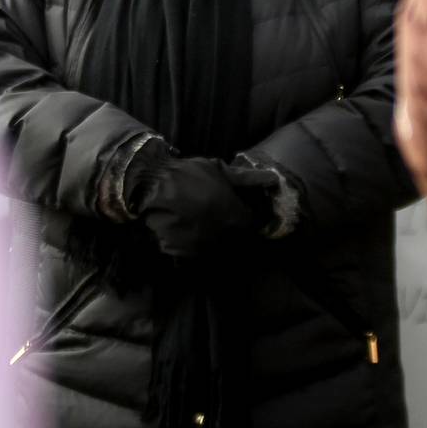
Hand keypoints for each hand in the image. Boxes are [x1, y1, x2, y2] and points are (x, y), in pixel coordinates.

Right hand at [126, 148, 278, 257]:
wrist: (152, 184)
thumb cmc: (189, 174)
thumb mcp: (220, 171)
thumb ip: (248, 179)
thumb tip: (273, 180)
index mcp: (236, 218)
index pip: (252, 226)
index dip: (249, 219)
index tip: (243, 213)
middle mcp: (223, 238)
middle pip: (237, 242)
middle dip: (235, 234)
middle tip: (224, 220)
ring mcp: (202, 249)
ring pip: (218, 252)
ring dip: (218, 243)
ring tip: (207, 227)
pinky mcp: (182, 256)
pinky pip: (196, 256)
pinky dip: (197, 248)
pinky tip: (191, 234)